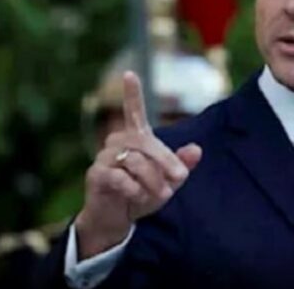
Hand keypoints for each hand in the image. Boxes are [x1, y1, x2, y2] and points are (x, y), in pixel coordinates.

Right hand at [74, 71, 202, 258]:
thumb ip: (181, 166)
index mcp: (135, 139)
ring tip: (158, 195)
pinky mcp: (96, 174)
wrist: (117, 220)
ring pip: (135, 160)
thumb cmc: (142, 195)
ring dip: (151, 180)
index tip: (130, 74)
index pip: (133, 112)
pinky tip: (137, 197)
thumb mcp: (167, 182)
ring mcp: (104, 157)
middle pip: (146, 143)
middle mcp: (118, 142)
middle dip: (166, 161)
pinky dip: (134, 189)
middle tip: (179, 180)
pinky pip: (120, 176)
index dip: (132, 93)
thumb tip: (196, 149)